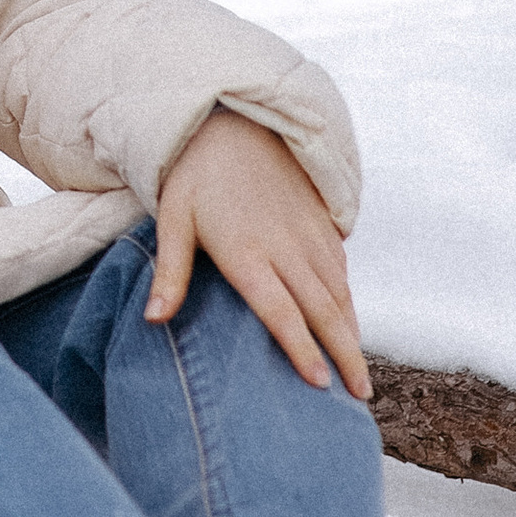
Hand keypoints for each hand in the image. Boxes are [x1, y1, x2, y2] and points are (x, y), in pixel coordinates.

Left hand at [149, 108, 368, 398]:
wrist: (235, 119)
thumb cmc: (196, 175)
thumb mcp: (173, 218)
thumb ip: (170, 271)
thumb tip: (153, 321)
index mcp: (247, 251)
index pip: (280, 310)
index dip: (301, 348)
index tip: (320, 383)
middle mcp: (285, 246)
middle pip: (322, 310)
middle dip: (344, 355)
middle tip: (359, 397)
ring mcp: (308, 233)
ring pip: (339, 292)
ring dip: (353, 333)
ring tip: (361, 375)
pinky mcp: (320, 221)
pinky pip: (340, 269)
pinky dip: (349, 301)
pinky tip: (351, 324)